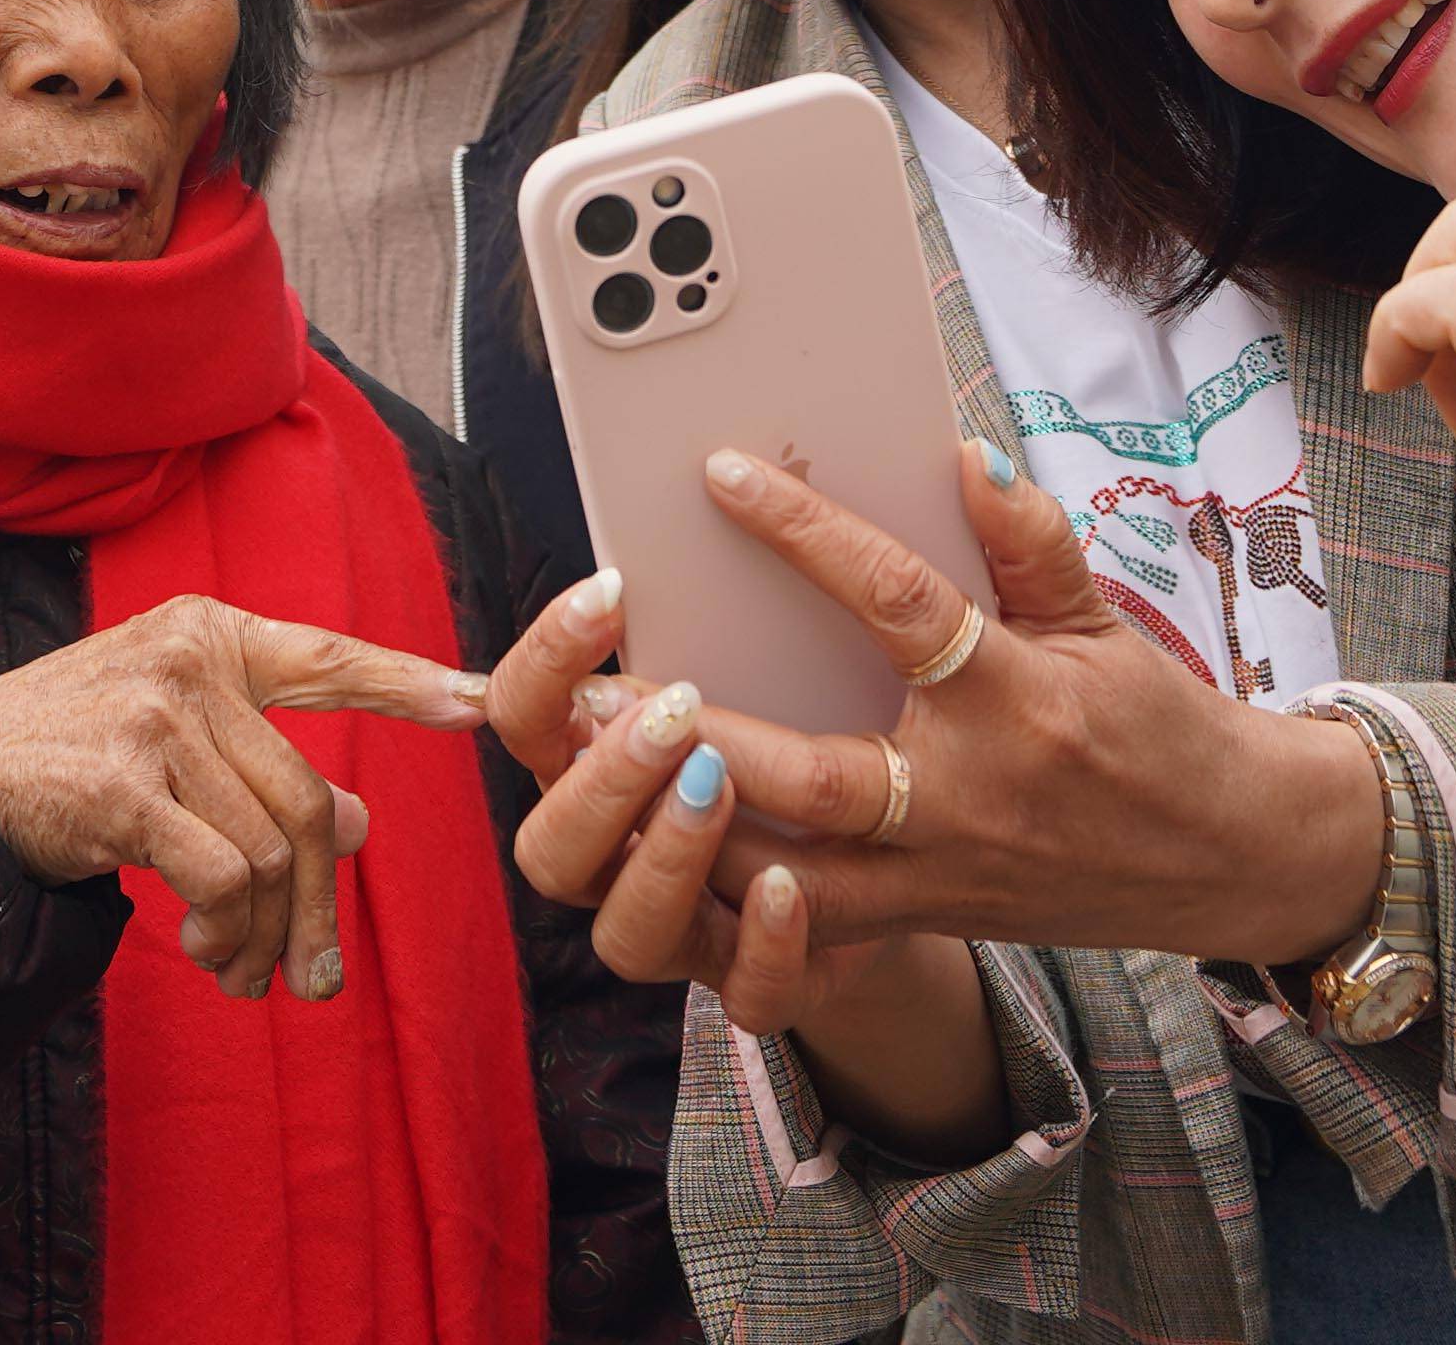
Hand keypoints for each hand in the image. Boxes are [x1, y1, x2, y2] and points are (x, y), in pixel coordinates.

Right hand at [0, 593, 486, 1005]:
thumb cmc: (66, 757)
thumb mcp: (169, 738)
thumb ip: (257, 763)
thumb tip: (357, 822)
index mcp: (208, 634)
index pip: (326, 655)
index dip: (406, 683)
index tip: (482, 702)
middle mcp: (190, 661)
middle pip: (306, 803)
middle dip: (319, 908)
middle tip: (312, 980)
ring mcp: (156, 717)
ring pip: (270, 852)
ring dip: (262, 937)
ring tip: (235, 974)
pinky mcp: (122, 784)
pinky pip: (223, 879)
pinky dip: (224, 932)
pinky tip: (198, 950)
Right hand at [484, 548, 997, 1155]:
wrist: (931, 853)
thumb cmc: (850, 709)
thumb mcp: (829, 634)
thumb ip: (818, 566)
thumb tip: (854, 459)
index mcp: (608, 755)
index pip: (524, 713)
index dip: (548, 659)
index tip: (613, 589)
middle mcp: (626, 849)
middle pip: (551, 846)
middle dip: (599, 776)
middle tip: (670, 706)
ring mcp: (692, 929)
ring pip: (628, 929)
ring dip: (664, 855)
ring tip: (718, 782)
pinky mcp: (771, 982)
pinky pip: (747, 994)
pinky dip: (761, 941)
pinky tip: (790, 884)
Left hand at [509, 436, 1391, 969]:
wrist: (1234, 859)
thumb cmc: (1159, 727)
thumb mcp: (1109, 622)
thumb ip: (1030, 542)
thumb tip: (966, 453)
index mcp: (1019, 700)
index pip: (900, 603)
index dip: (810, 534)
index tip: (724, 471)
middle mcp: (971, 797)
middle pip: (812, 775)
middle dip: (700, 734)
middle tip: (595, 684)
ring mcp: (944, 875)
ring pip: (788, 872)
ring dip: (689, 825)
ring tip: (596, 767)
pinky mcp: (930, 920)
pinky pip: (811, 923)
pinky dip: (733, 894)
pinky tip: (655, 847)